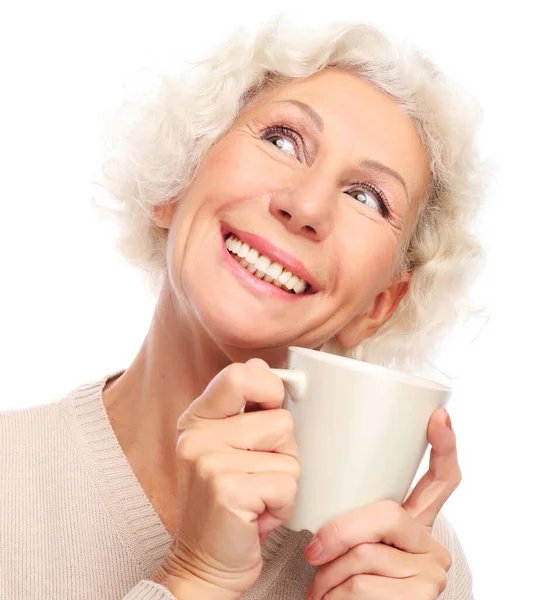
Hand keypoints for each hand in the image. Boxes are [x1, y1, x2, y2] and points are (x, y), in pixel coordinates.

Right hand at [151, 359, 298, 599]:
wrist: (205, 563)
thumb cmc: (226, 503)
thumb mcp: (226, 447)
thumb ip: (244, 409)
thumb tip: (263, 366)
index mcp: (198, 419)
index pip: (240, 375)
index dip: (270, 388)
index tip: (272, 409)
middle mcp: (198, 436)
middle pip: (281, 421)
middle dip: (283, 453)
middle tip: (258, 475)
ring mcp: (209, 463)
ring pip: (289, 455)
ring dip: (284, 481)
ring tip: (257, 495)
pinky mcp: (228, 491)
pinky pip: (286, 485)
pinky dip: (283, 506)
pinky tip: (258, 515)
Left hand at [304, 407, 459, 598]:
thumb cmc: (342, 581)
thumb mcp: (349, 542)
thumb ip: (354, 515)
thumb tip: (324, 479)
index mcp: (415, 523)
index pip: (441, 480)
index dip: (443, 446)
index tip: (439, 417)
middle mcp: (431, 546)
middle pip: (387, 514)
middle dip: (340, 532)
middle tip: (312, 550)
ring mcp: (430, 575)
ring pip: (366, 554)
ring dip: (329, 574)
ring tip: (322, 587)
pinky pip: (363, 585)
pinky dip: (333, 595)